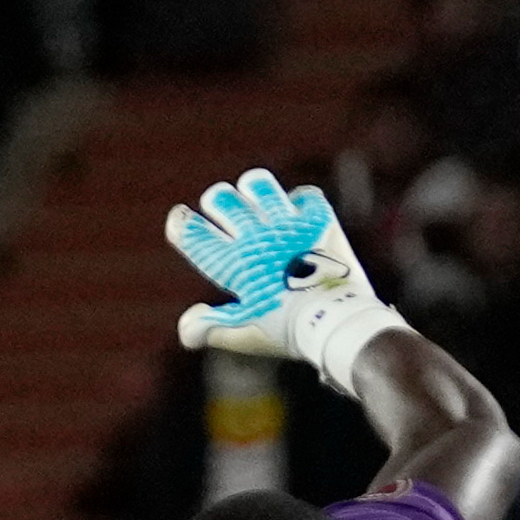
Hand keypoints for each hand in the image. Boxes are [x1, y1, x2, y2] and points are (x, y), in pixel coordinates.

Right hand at [166, 168, 404, 392]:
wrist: (338, 323)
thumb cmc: (289, 334)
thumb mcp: (246, 336)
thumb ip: (211, 329)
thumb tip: (185, 329)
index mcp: (233, 266)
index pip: (192, 232)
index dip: (181, 224)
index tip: (181, 222)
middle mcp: (255, 239)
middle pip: (220, 198)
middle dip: (217, 203)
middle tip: (225, 213)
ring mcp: (287, 226)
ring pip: (258, 184)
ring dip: (253, 190)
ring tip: (256, 202)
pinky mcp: (318, 221)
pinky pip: (304, 195)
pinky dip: (299, 202)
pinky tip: (296, 215)